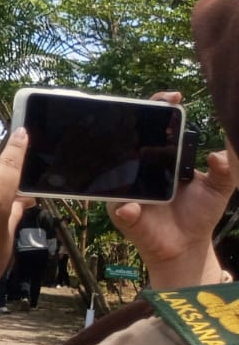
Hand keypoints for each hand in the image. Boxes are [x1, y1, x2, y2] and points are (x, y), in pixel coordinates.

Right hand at [109, 93, 233, 286]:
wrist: (186, 246)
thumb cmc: (199, 214)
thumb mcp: (220, 189)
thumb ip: (227, 170)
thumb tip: (218, 155)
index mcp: (163, 157)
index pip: (157, 126)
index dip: (161, 108)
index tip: (174, 98)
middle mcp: (141, 169)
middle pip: (131, 140)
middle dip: (134, 124)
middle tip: (149, 115)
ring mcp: (129, 190)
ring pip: (118, 170)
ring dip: (125, 163)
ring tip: (139, 155)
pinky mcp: (123, 213)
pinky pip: (119, 207)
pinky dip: (127, 207)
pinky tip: (135, 207)